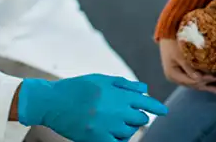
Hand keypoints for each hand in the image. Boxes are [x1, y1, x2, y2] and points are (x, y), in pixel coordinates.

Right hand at [17, 74, 166, 141]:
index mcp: (117, 93)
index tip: (164, 111)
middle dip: (138, 117)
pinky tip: (114, 136)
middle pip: (140, 118)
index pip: (144, 101)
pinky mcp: (96, 137)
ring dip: (127, 129)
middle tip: (127, 117)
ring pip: (129, 132)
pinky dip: (118, 141)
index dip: (156, 107)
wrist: (51, 101)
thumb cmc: (77, 88)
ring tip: (115, 124)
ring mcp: (106, 124)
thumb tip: (145, 89)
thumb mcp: (101, 80)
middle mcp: (114, 108)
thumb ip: (124, 84)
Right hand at [159, 39, 215, 92]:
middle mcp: (174, 78)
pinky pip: (191, 78)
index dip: (203, 81)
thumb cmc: (173, 44)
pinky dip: (199, 79)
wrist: (166, 35)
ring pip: (192, 83)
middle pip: (191, 84)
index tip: (214, 78)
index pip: (190, 81)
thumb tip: (199, 79)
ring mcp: (177, 75)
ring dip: (203, 85)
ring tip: (214, 89)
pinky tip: (207, 82)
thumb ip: (189, 68)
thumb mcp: (180, 56)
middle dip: (204, 86)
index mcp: (173, 75)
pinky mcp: (180, 71)